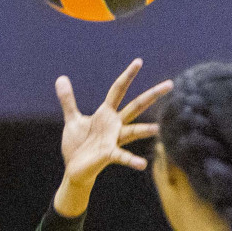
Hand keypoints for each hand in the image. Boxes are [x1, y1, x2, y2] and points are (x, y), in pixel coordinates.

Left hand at [53, 58, 172, 216]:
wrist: (75, 169)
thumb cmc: (78, 145)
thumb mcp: (72, 119)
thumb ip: (68, 100)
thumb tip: (60, 78)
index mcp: (106, 114)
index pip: (119, 90)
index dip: (128, 76)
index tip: (139, 61)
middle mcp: (114, 125)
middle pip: (136, 106)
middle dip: (152, 95)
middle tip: (170, 84)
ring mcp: (113, 140)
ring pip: (133, 132)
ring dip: (145, 130)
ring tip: (158, 128)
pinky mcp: (108, 155)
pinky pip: (121, 156)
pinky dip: (131, 160)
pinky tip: (141, 165)